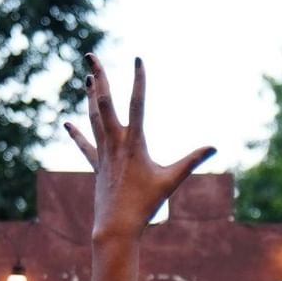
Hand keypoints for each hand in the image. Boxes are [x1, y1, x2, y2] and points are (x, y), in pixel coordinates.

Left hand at [64, 55, 213, 245]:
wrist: (116, 225)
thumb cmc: (145, 204)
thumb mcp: (171, 181)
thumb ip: (191, 161)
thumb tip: (213, 147)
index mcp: (134, 142)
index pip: (137, 103)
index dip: (138, 80)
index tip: (137, 59)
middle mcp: (115, 142)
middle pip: (104, 102)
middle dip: (99, 77)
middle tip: (91, 54)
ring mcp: (103, 153)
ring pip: (94, 117)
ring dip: (90, 96)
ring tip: (87, 76)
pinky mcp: (97, 165)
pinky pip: (85, 145)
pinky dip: (77, 134)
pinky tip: (68, 124)